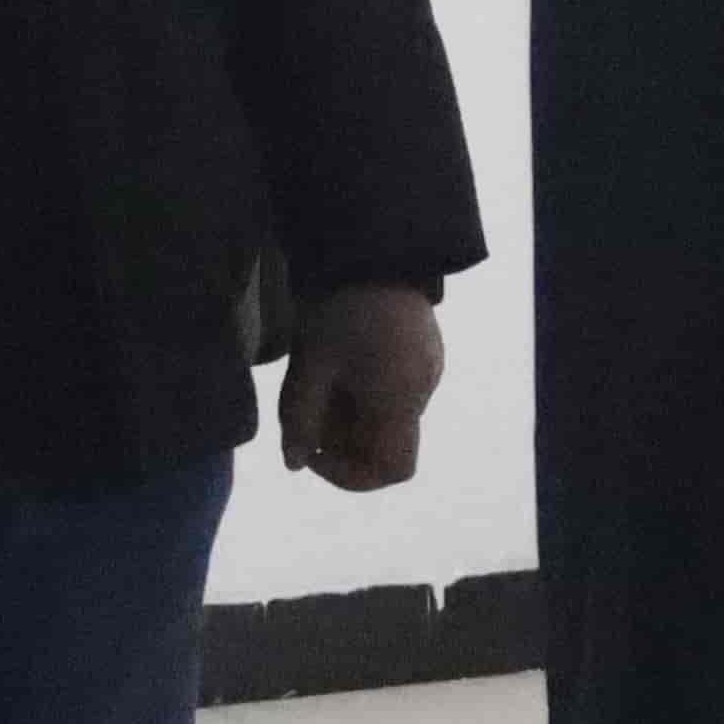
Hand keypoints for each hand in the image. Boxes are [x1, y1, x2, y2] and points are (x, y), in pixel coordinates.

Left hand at [280, 281, 443, 491]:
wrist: (373, 247)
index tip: (314, 455)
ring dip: (354, 416)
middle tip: (309, 412)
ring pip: (391, 417)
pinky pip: (398, 391)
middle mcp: (422, 392)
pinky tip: (345, 364)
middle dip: (345, 441)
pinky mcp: (426, 351)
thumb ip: (300, 421)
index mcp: (399, 400)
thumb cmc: (338, 308)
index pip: (392, 469)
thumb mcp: (311, 367)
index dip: (352, 477)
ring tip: (324, 382)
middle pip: (388, 444)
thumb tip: (294, 464)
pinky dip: (369, 395)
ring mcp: (429, 370)